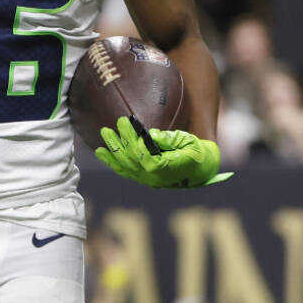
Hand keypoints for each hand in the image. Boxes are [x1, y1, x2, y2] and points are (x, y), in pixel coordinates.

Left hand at [94, 117, 232, 188]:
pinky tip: (101, 152)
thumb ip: (170, 139)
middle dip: (120, 140)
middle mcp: (153, 178)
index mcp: (165, 169)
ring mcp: (146, 180)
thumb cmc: (196, 152)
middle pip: (131, 158)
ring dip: (113, 149)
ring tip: (104, 132)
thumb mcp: (189, 142)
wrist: (201, 168)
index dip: (132, 139)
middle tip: (113, 124)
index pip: (143, 154)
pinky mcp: (142, 178)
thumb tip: (150, 134)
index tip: (126, 122)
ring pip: (125, 165)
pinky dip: (111, 161)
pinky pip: (124, 171)